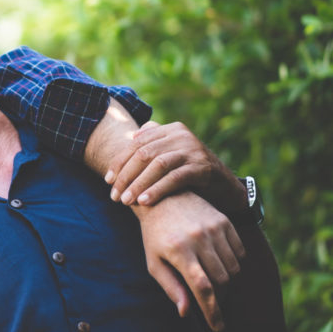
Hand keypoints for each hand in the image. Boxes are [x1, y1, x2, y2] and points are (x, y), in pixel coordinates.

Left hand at [103, 121, 246, 211]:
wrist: (225, 186)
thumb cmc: (190, 173)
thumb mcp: (171, 157)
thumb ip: (153, 146)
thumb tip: (129, 139)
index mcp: (170, 130)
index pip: (137, 144)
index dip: (120, 162)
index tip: (108, 180)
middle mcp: (181, 135)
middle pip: (144, 154)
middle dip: (126, 176)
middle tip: (115, 196)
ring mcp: (193, 150)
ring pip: (157, 165)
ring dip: (138, 184)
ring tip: (126, 201)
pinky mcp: (202, 167)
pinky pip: (174, 178)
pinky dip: (157, 190)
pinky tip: (144, 202)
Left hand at [136, 192, 244, 331]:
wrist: (164, 198)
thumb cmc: (155, 236)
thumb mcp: (154, 263)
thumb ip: (171, 287)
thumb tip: (186, 312)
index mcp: (178, 251)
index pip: (203, 288)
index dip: (212, 311)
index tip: (217, 327)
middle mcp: (199, 238)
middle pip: (221, 281)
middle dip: (219, 298)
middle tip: (211, 303)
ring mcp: (214, 228)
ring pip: (233, 269)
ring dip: (226, 282)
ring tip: (212, 282)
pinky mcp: (224, 221)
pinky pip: (239, 253)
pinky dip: (233, 265)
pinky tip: (219, 265)